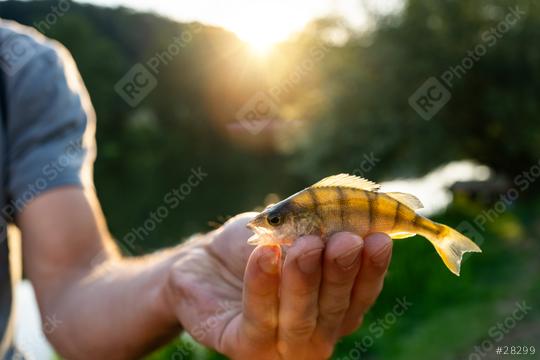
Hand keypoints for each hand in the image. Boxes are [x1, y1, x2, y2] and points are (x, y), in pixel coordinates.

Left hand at [166, 213, 392, 358]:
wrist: (201, 262)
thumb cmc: (253, 247)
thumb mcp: (287, 230)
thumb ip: (317, 227)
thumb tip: (352, 216)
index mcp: (332, 307)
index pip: (360, 294)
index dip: (372, 269)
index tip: (378, 238)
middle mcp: (313, 332)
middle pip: (335, 310)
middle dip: (340, 273)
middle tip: (345, 241)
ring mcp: (279, 345)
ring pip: (300, 319)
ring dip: (304, 280)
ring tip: (306, 245)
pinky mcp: (243, 345)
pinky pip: (257, 318)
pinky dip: (263, 285)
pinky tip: (265, 255)